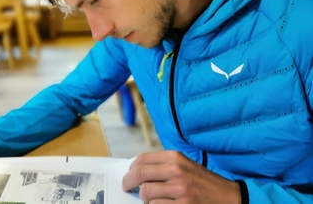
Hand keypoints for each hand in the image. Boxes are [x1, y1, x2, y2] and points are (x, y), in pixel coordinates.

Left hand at [122, 151, 240, 203]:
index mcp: (175, 157)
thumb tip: (137, 171)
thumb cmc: (203, 182)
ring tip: (153, 199)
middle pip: (139, 174)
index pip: (142, 159)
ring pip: (145, 193)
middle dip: (129, 183)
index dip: (131, 169)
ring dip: (145, 199)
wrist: (228, 197)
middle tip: (127, 188)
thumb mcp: (185, 165)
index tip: (128, 175)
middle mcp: (176, 170)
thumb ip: (163, 165)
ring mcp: (179, 189)